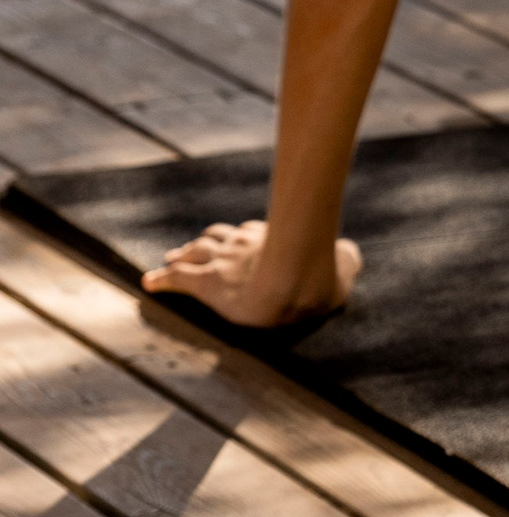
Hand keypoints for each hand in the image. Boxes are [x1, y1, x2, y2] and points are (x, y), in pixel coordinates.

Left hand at [142, 219, 361, 329]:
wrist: (293, 281)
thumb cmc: (320, 275)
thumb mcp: (344, 266)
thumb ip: (346, 260)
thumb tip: (352, 256)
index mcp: (271, 238)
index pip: (249, 232)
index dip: (240, 237)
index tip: (237, 239)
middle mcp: (242, 244)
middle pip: (217, 236)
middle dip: (204, 241)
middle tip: (192, 245)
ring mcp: (222, 262)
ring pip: (195, 252)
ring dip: (181, 254)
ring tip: (171, 256)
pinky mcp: (206, 284)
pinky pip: (177, 279)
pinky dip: (161, 279)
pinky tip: (148, 283)